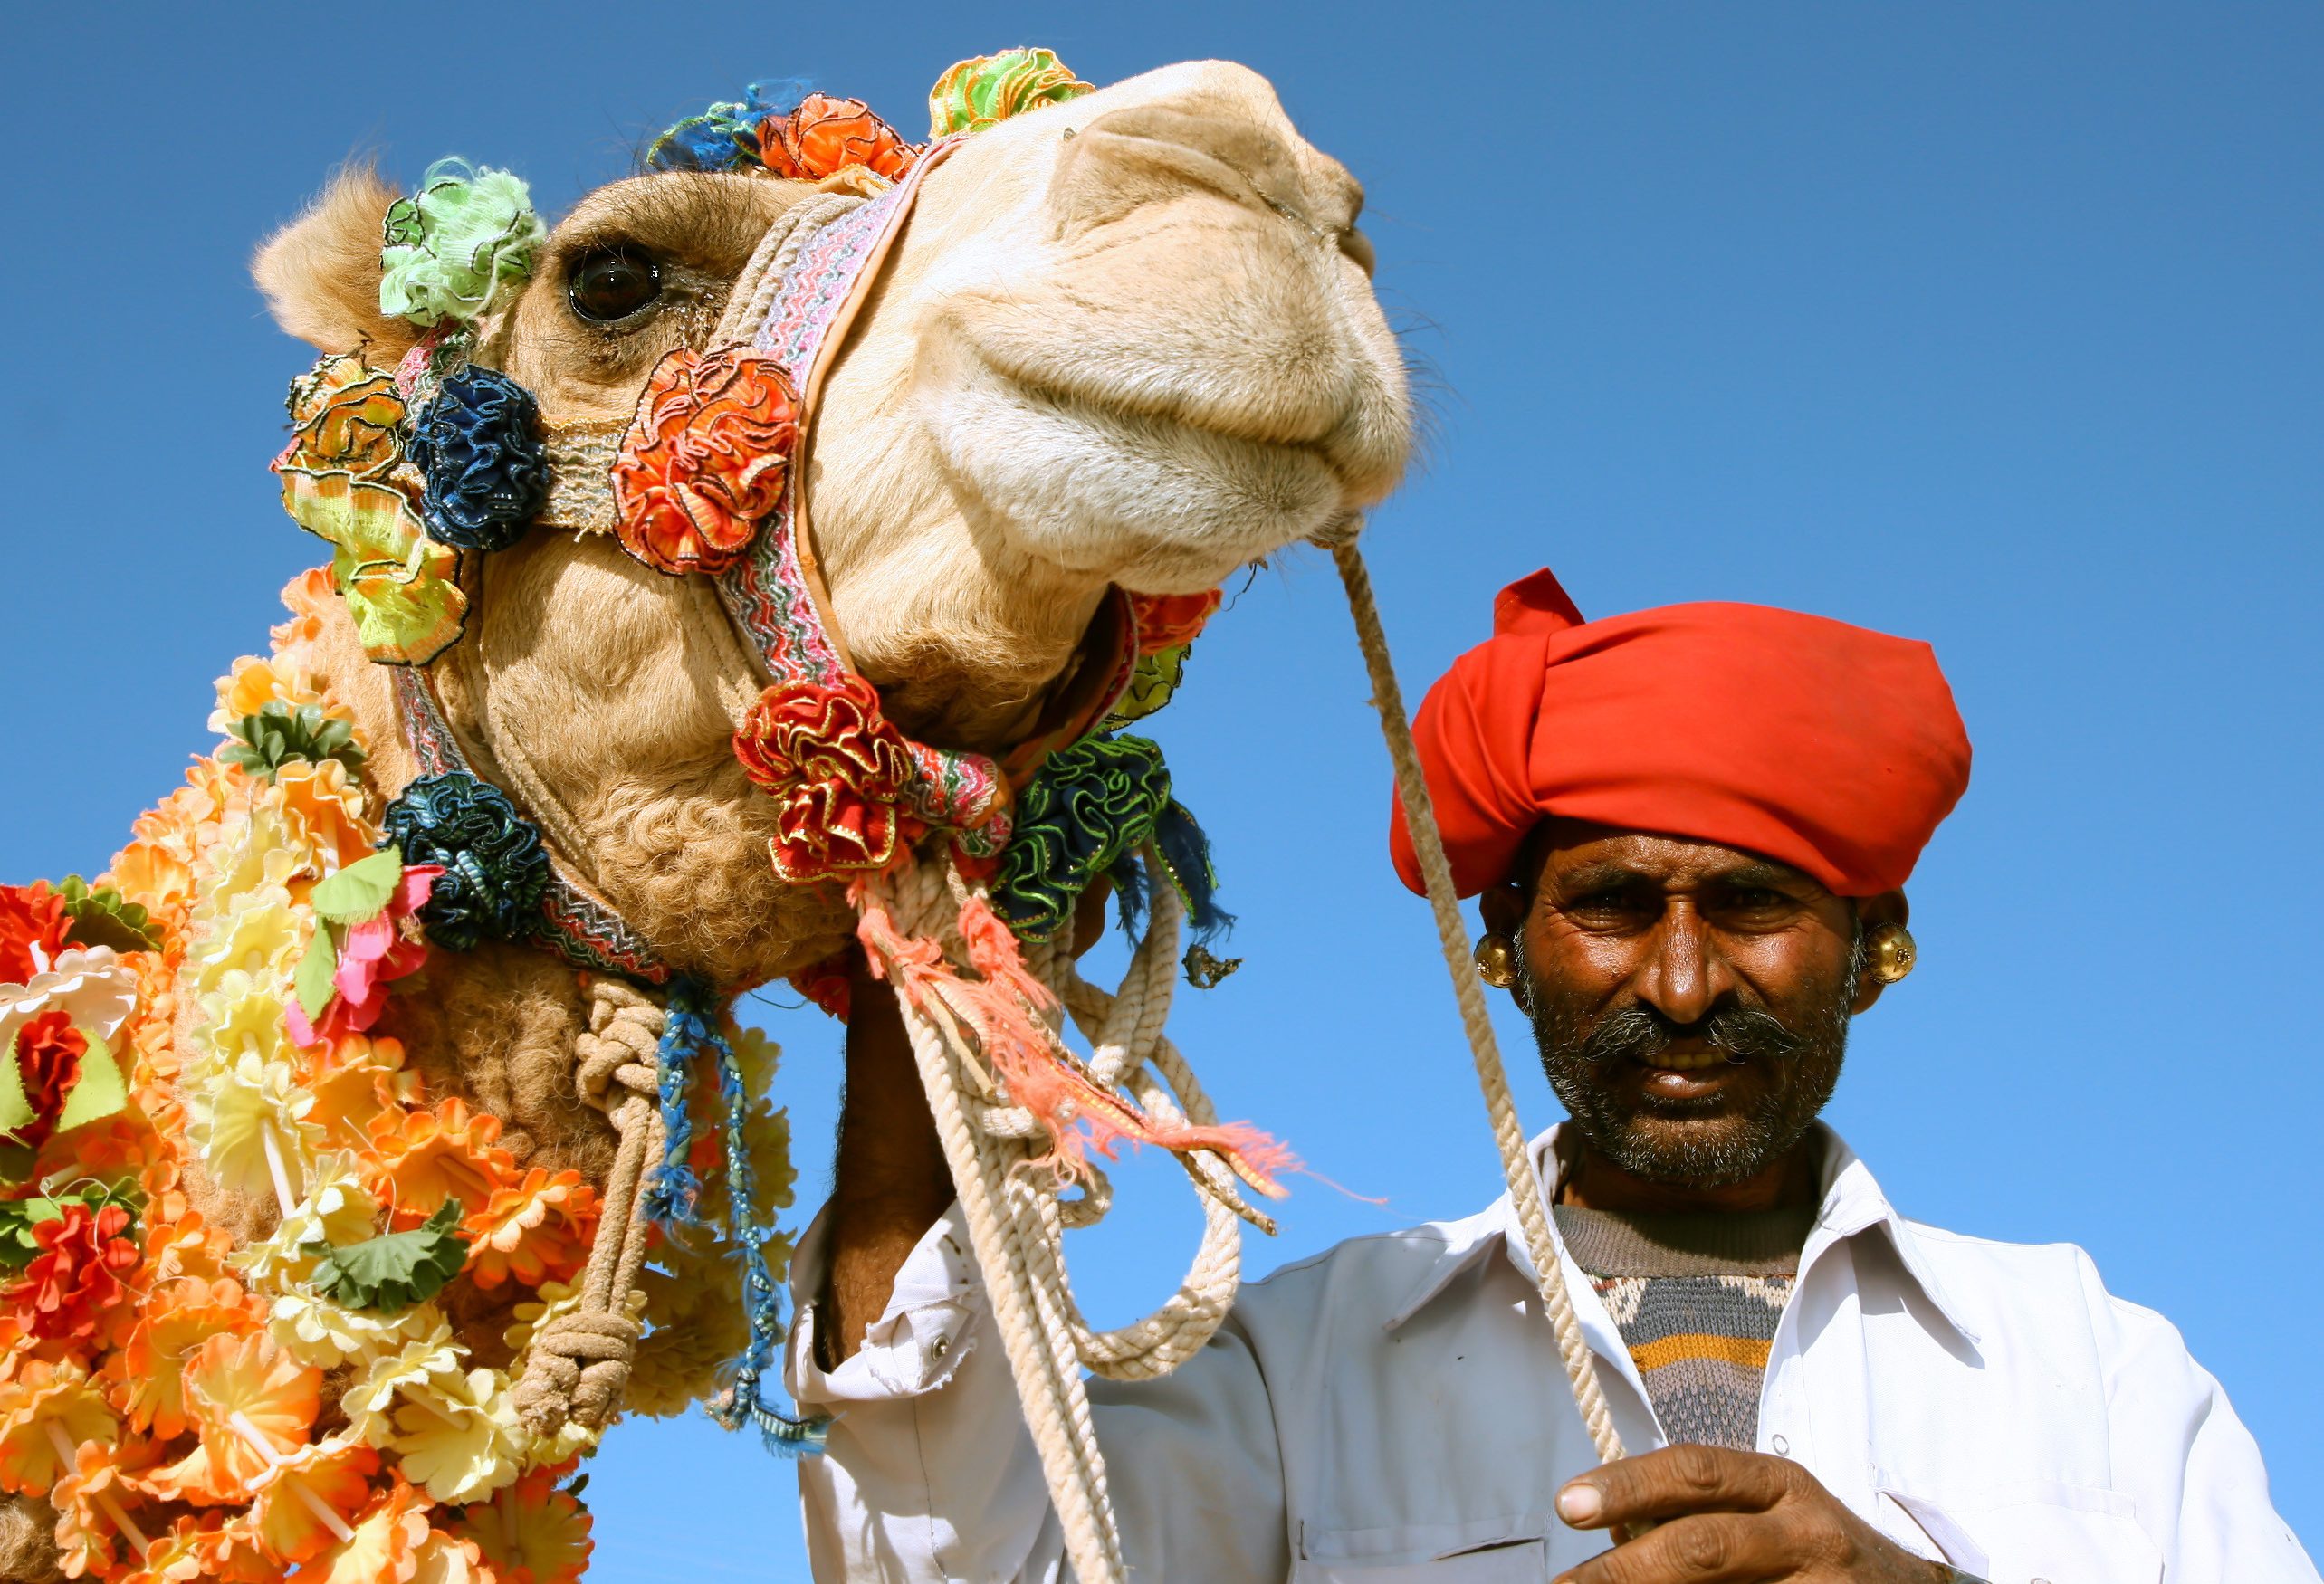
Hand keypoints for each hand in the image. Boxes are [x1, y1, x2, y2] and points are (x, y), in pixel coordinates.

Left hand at [1553, 1447, 1949, 1582]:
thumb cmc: (1815, 1551)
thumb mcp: (1767, 1513)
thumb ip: (1699, 1513)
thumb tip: (1615, 1531)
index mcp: (1780, 1483)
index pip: (1694, 1470)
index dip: (1628, 1485)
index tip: (1569, 1504)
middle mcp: (1804, 1530)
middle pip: (1702, 1544)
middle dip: (1626, 1570)